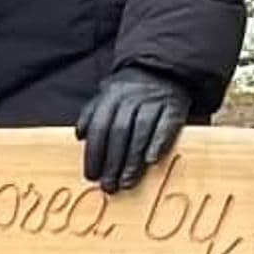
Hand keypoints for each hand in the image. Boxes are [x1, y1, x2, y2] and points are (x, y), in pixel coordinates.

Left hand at [78, 67, 191, 197]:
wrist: (163, 68)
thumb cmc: (130, 90)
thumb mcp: (107, 94)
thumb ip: (92, 113)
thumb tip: (79, 135)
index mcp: (112, 94)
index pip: (99, 126)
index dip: (94, 153)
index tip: (91, 176)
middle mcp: (132, 97)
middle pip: (119, 132)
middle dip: (112, 162)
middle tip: (108, 186)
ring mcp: (153, 101)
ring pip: (140, 132)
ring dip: (132, 160)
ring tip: (126, 182)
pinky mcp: (174, 106)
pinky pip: (165, 126)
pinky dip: (157, 143)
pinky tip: (150, 160)